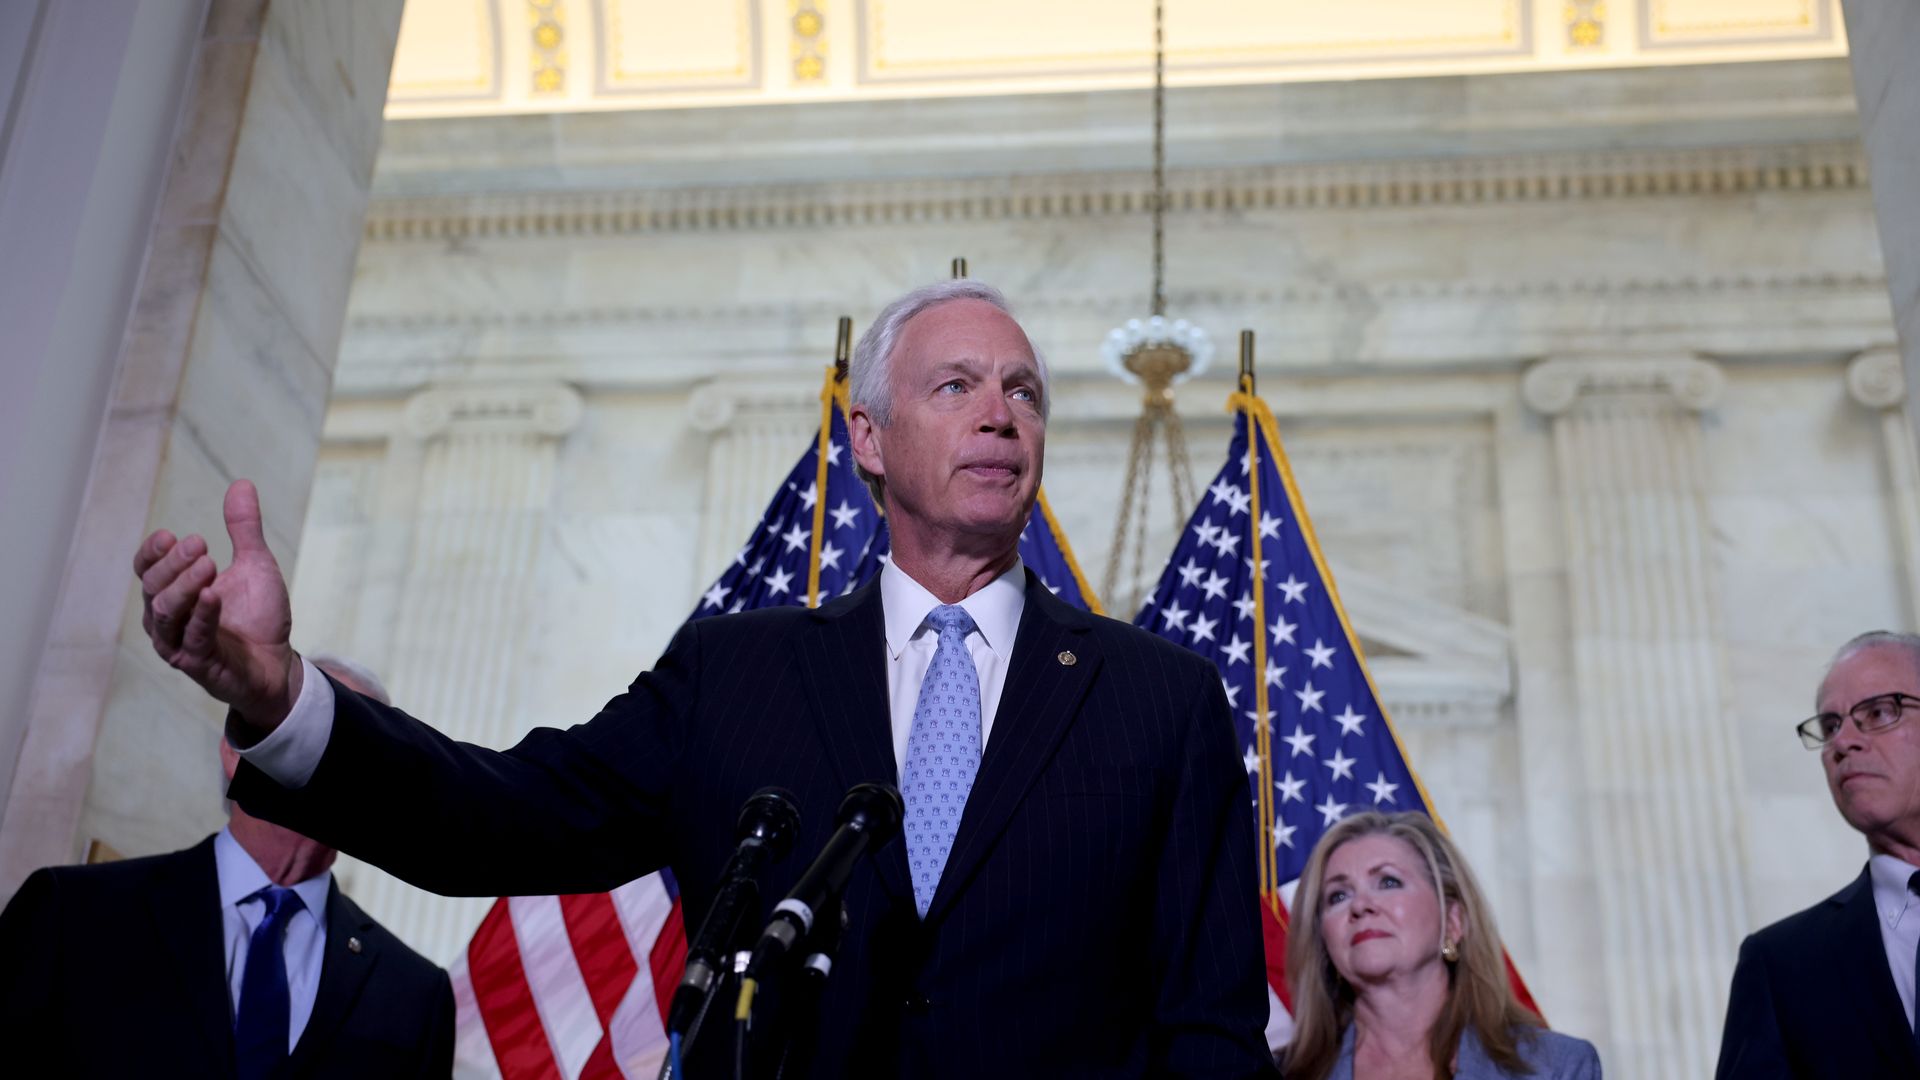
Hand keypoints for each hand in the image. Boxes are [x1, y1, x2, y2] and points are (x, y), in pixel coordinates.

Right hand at [133, 479, 298, 729]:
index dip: (152, 552)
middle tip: (202, 545)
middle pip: (152, 587)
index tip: (172, 535)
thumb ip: (245, 529)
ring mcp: (178, 644)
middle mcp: (165, 620)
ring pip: (163, 613)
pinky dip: (200, 615)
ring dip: (184, 586)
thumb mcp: (255, 565)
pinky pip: (191, 639)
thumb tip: (242, 483)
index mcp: (172, 593)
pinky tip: (213, 595)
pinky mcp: (198, 664)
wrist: (278, 663)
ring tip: (210, 563)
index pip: (145, 569)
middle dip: (174, 563)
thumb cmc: (258, 616)